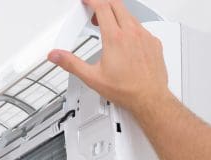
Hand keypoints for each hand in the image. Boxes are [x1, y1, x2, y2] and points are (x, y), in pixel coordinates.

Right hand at [48, 0, 169, 111]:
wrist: (149, 99)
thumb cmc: (126, 90)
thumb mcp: (92, 78)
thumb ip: (71, 63)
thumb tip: (56, 55)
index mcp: (115, 39)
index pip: (102, 7)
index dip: (92, 1)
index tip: (86, 1)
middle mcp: (132, 34)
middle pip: (116, 5)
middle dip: (103, 4)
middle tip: (94, 13)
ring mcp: (145, 37)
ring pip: (130, 15)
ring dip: (117, 16)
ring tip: (108, 28)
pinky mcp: (154, 42)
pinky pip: (141, 27)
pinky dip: (130, 28)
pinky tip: (126, 40)